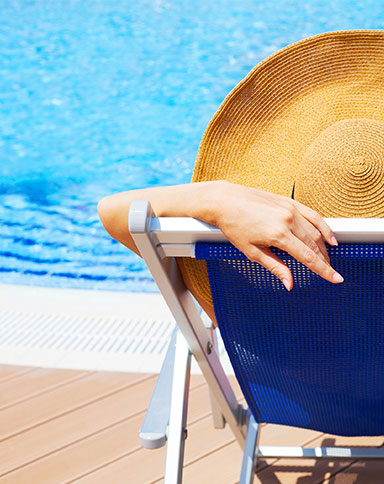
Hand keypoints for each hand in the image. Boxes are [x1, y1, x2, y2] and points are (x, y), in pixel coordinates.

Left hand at [209, 181, 341, 289]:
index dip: (324, 270)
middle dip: (324, 260)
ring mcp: (290, 209)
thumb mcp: (251, 251)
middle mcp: (288, 220)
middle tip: (330, 271)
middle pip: (314, 245)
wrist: (224, 201)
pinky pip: (312, 215)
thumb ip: (275, 266)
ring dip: (323, 247)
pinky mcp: (289, 201)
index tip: (336, 278)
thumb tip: (289, 284)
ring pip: (315, 231)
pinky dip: (323, 227)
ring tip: (327, 259)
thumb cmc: (234, 226)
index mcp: (278, 235)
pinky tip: (329, 237)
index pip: (308, 257)